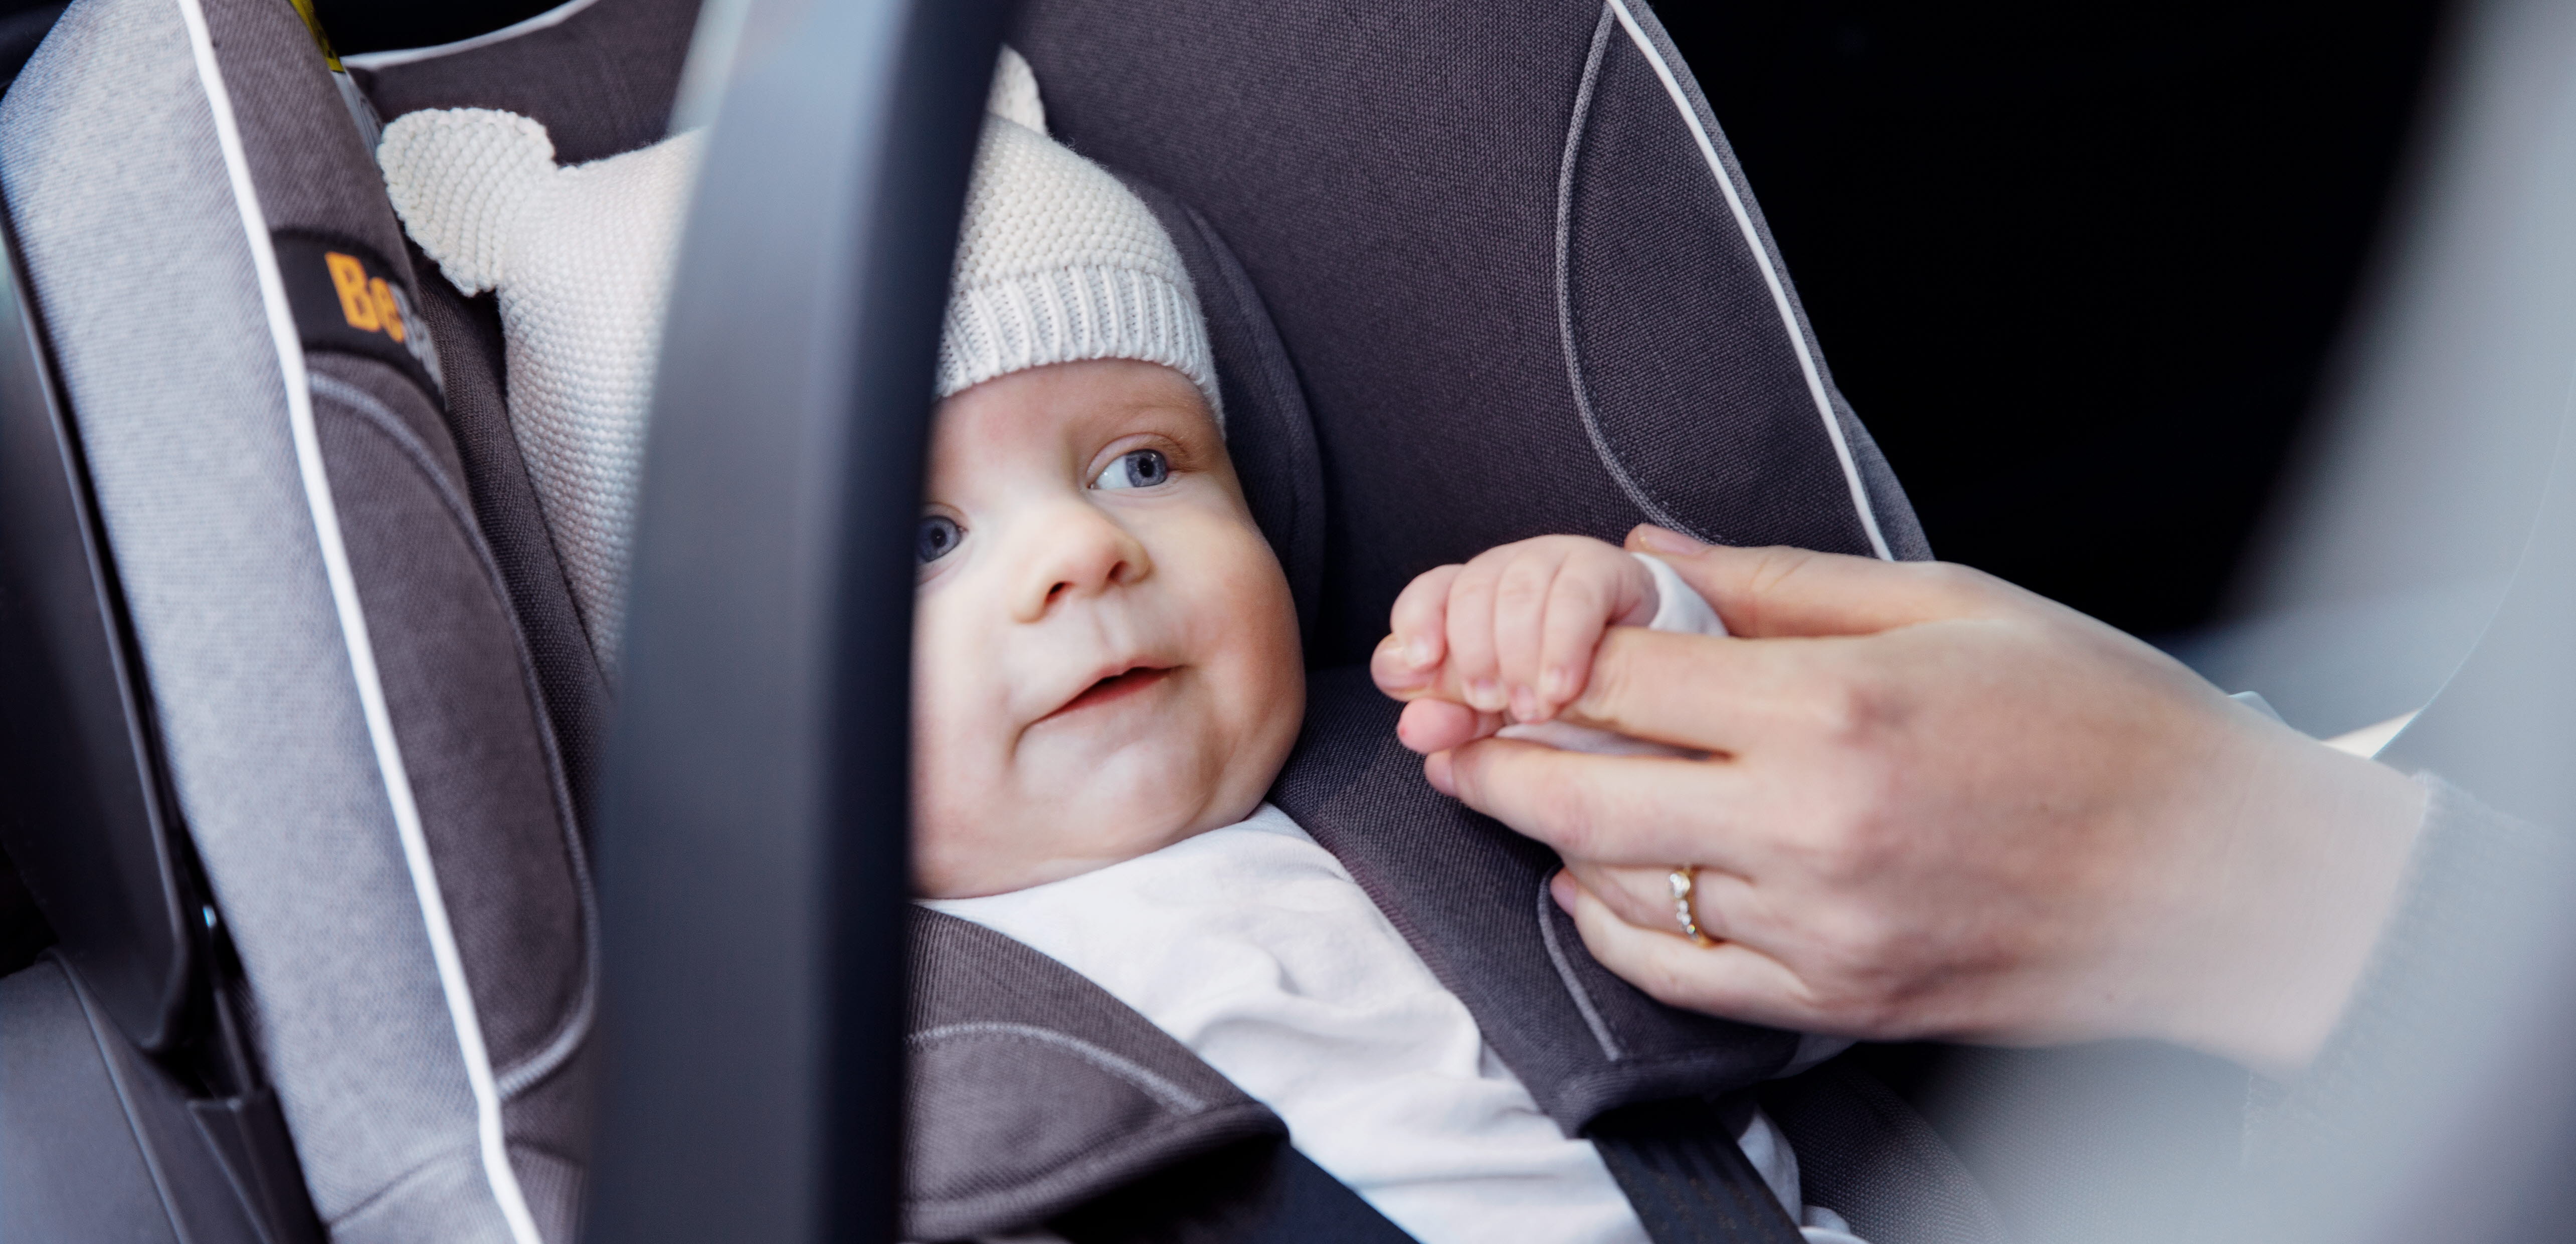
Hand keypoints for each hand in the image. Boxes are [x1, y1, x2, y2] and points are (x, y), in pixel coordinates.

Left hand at [1371, 535, 1658, 732]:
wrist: (1654, 685)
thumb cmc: (1565, 700)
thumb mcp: (1502, 720)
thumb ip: (1454, 721)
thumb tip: (1411, 727)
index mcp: (1471, 601)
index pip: (1428, 594)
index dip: (1417, 622)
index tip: (1421, 663)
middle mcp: (1509, 573)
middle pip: (1470, 590)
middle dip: (1475, 653)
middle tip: (1492, 705)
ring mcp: (1557, 564)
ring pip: (1518, 590)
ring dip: (1519, 656)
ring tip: (1534, 709)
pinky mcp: (1608, 570)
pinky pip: (1575, 595)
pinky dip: (1562, 645)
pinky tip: (1562, 688)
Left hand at [1425, 525, 2427, 1074]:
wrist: (2219, 879)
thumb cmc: (2102, 726)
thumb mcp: (1949, 604)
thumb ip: (1780, 578)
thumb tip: (1653, 550)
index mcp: (1836, 706)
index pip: (1621, 673)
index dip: (1529, 653)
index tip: (1486, 643)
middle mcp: (1809, 824)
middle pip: (1579, 787)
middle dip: (1486, 754)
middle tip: (1445, 727)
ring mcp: (1818, 927)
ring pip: (1614, 884)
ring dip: (1544, 833)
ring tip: (1515, 787)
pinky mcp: (1836, 1000)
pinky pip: (1677, 972)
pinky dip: (1612, 923)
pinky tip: (1594, 878)